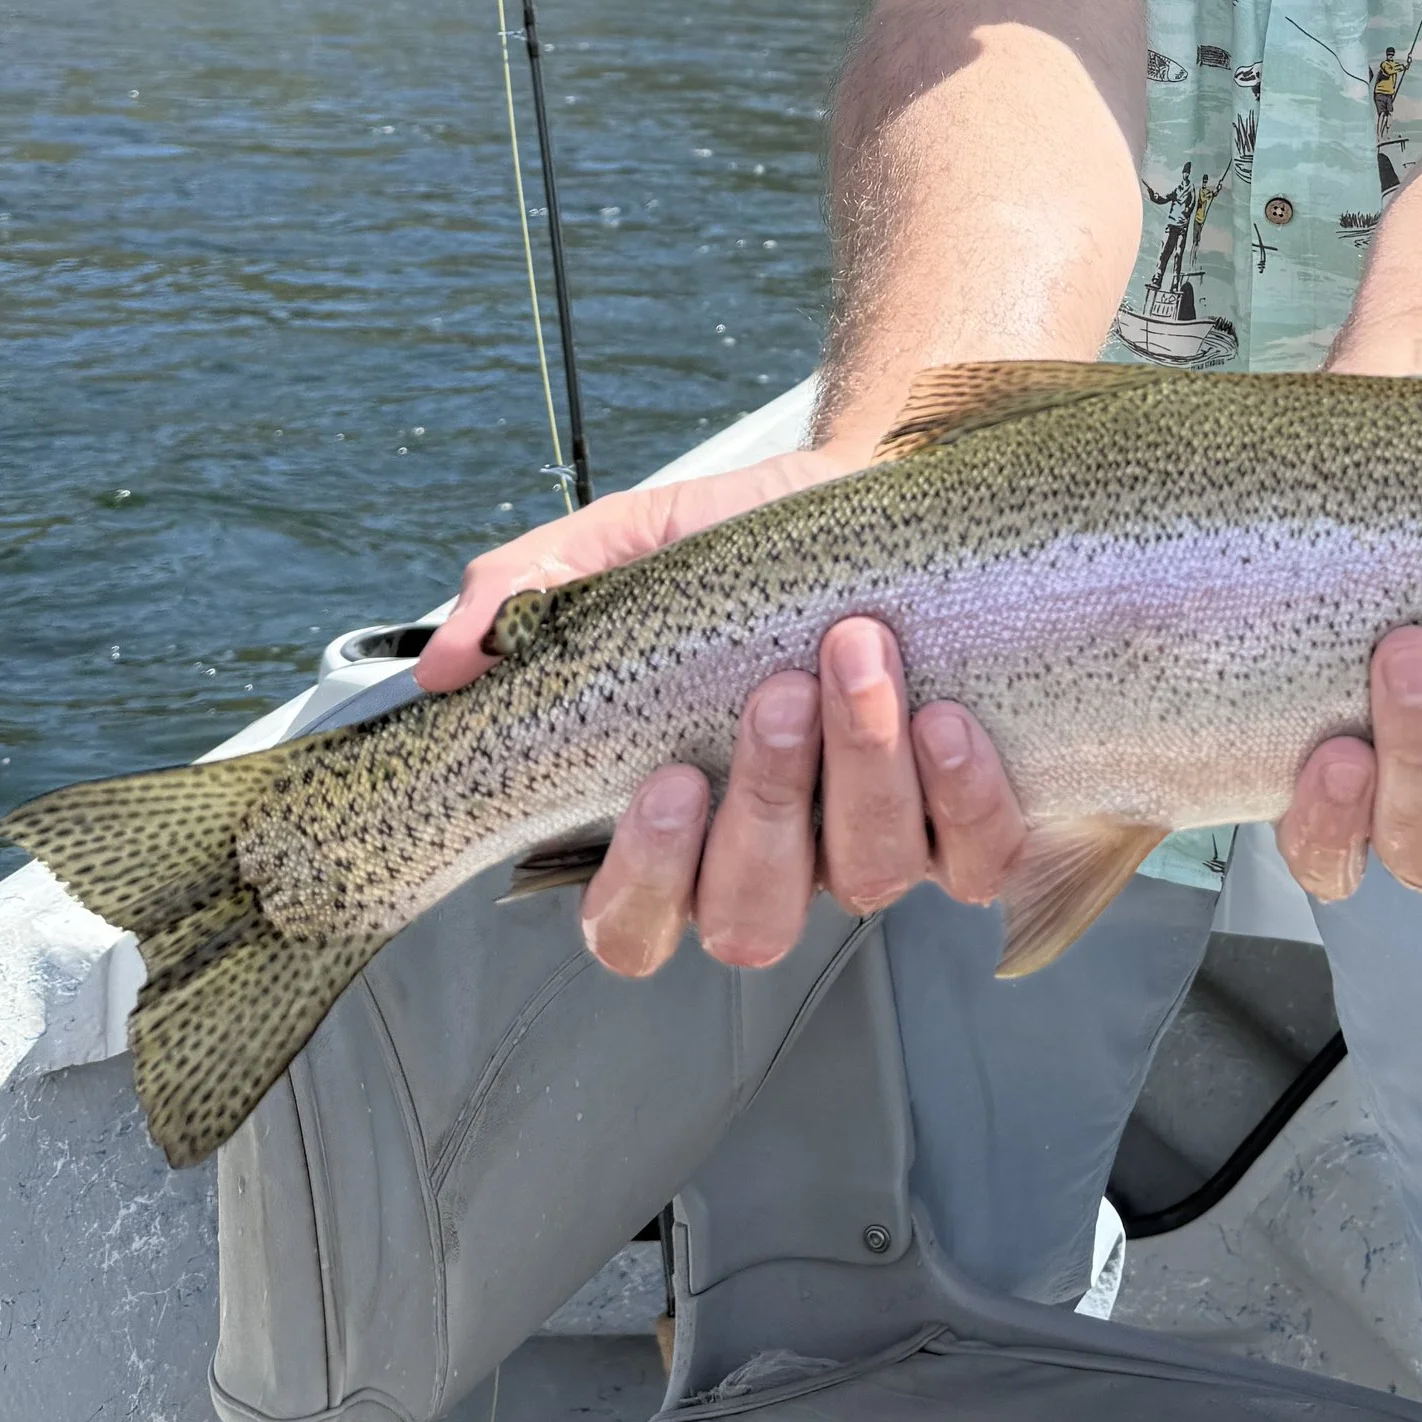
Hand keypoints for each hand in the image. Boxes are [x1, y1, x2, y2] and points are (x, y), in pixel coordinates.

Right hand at [418, 452, 1025, 974]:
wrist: (880, 491)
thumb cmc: (749, 541)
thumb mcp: (632, 547)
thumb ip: (532, 593)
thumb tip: (447, 664)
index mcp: (675, 822)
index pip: (632, 930)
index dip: (645, 884)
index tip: (668, 779)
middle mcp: (771, 859)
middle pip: (749, 922)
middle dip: (767, 810)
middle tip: (778, 693)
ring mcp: (869, 847)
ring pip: (863, 882)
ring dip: (863, 770)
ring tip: (861, 655)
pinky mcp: (965, 824)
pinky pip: (974, 861)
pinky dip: (963, 799)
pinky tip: (946, 717)